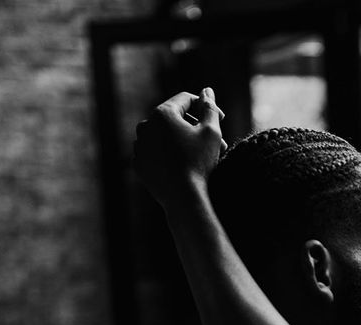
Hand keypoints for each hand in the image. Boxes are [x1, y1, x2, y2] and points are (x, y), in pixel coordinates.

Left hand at [133, 87, 227, 205]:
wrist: (183, 197)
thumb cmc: (199, 161)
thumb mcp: (211, 131)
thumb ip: (210, 108)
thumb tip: (207, 91)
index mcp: (162, 113)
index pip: (186, 99)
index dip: (206, 106)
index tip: (221, 119)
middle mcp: (145, 126)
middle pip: (174, 118)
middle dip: (196, 127)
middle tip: (216, 141)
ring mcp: (139, 146)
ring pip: (164, 136)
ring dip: (183, 141)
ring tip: (201, 155)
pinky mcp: (139, 164)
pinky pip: (156, 153)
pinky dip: (169, 155)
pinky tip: (184, 165)